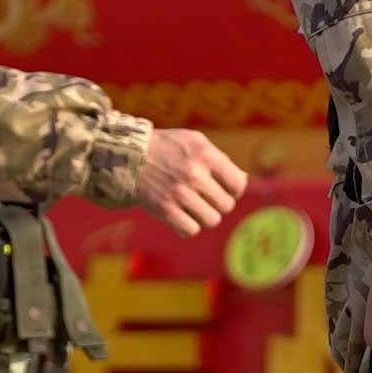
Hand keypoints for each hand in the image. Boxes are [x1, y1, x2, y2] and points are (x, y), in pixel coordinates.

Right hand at [129, 125, 253, 233]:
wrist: (128, 156)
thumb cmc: (168, 148)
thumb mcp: (196, 142)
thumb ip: (221, 160)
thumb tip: (242, 184)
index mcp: (206, 154)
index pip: (239, 185)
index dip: (233, 190)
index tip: (220, 187)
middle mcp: (194, 173)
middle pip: (227, 206)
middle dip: (217, 203)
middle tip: (203, 196)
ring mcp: (179, 193)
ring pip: (212, 220)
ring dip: (204, 216)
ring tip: (192, 206)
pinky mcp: (165, 210)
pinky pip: (191, 230)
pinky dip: (187, 226)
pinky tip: (180, 214)